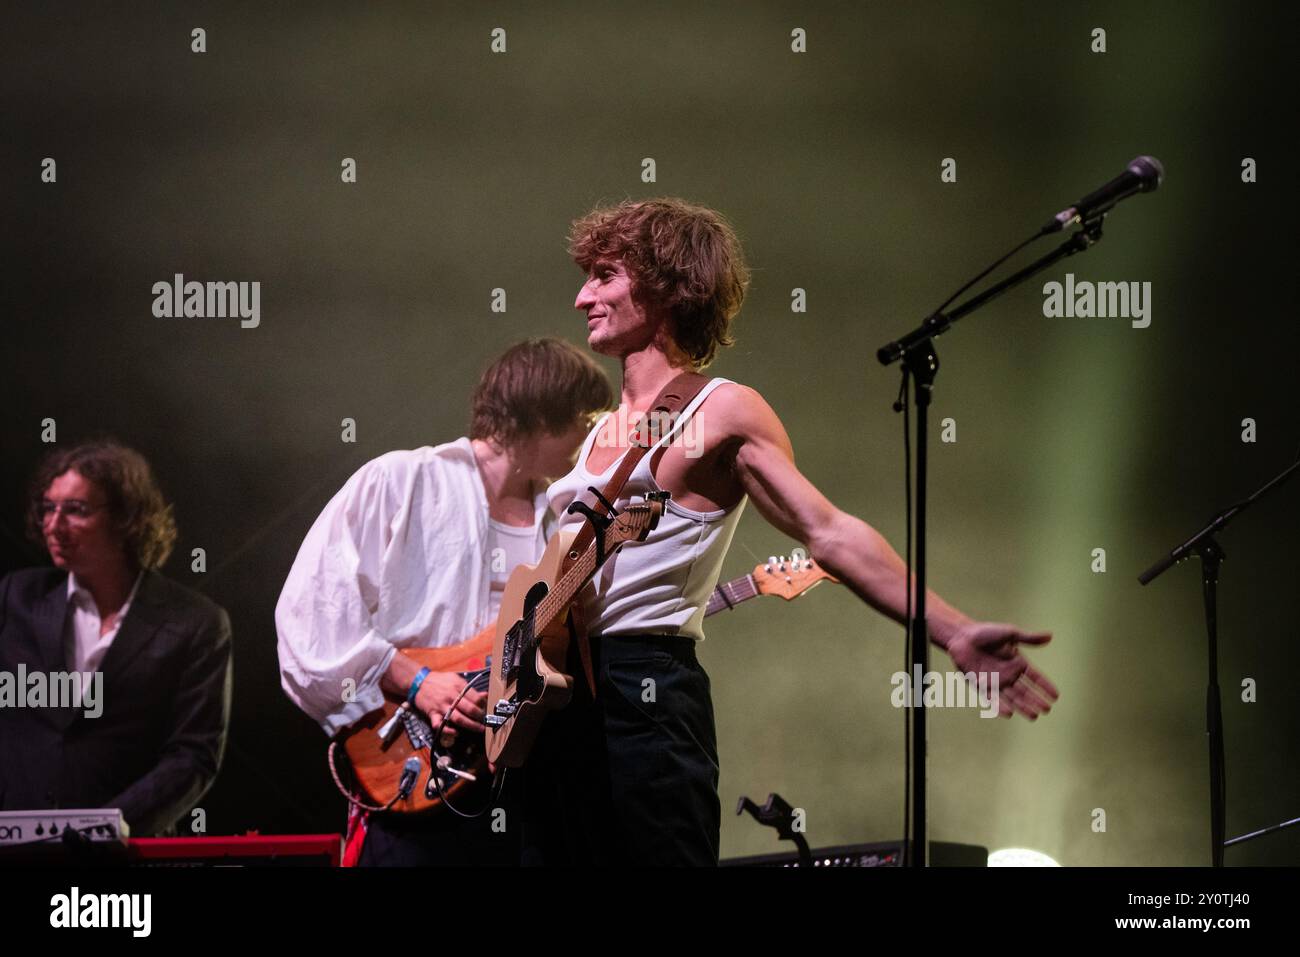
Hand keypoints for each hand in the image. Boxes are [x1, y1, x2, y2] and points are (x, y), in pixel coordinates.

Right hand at [413, 671, 486, 733]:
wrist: (419, 682)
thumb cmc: (440, 681)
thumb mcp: (456, 679)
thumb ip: (470, 689)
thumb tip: (485, 695)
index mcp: (458, 686)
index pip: (475, 698)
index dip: (483, 705)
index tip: (487, 710)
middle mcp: (451, 696)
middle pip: (469, 709)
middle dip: (480, 717)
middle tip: (485, 722)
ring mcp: (441, 706)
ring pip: (458, 718)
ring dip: (470, 725)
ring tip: (478, 729)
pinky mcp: (433, 714)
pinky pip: (439, 725)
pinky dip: (447, 731)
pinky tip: (455, 733)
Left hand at [943, 621, 1057, 719]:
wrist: (961, 636)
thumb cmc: (985, 633)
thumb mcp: (1010, 634)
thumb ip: (1029, 638)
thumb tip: (1050, 636)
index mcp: (1017, 663)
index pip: (1035, 677)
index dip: (1045, 686)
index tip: (1056, 696)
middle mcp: (1008, 675)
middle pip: (1025, 691)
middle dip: (1036, 700)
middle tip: (1046, 709)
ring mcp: (995, 681)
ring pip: (1012, 697)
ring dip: (1022, 706)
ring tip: (1034, 715)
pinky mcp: (980, 686)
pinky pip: (992, 698)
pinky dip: (1000, 706)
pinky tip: (1009, 713)